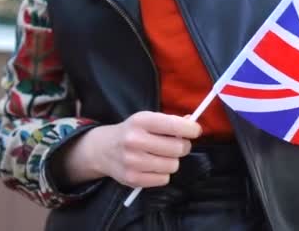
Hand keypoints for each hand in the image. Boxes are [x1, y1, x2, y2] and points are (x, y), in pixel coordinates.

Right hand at [57, 111, 201, 188]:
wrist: (103, 149)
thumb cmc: (133, 131)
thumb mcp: (148, 119)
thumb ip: (171, 121)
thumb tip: (192, 124)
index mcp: (141, 120)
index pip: (174, 125)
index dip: (191, 129)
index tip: (195, 131)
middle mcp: (135, 140)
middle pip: (178, 148)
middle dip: (182, 146)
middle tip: (176, 145)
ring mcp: (132, 161)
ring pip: (173, 165)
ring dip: (172, 161)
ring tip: (161, 156)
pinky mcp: (132, 179)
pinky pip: (164, 179)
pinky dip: (163, 174)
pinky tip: (153, 166)